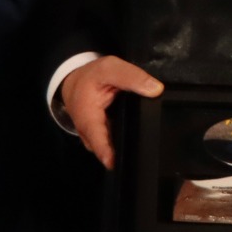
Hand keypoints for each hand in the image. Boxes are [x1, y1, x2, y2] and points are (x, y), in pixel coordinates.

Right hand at [60, 55, 163, 169]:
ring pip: (112, 147)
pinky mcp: (103, 135)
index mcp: (87, 118)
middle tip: (146, 156)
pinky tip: (141, 138)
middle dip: (124, 154)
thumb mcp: (110, 68)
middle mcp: (89, 133)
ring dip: (126, 148)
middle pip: (107, 149)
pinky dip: (126, 140)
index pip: (98, 142)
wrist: (75, 80)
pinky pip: (114, 141)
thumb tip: (155, 89)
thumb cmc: (91, 76)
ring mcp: (95, 136)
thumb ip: (131, 77)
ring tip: (147, 149)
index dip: (110, 153)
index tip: (121, 163)